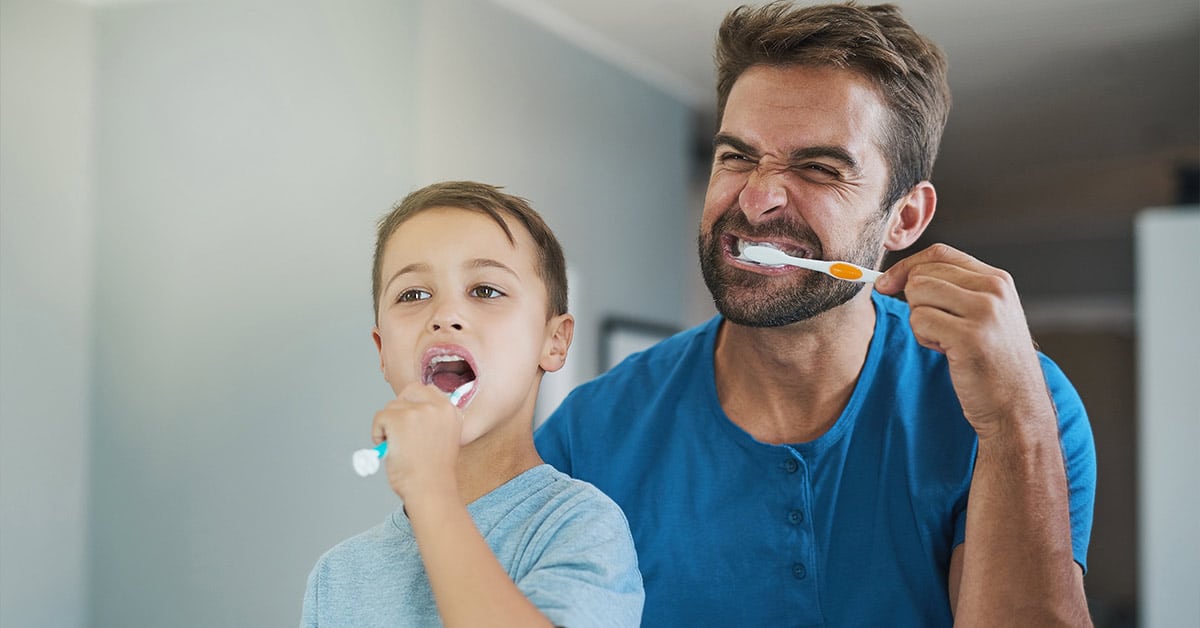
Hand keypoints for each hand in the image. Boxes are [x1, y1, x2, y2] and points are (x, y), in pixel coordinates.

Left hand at [371, 383, 461, 501]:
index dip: (414, 404)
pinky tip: (390, 449)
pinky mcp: (399, 419)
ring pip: (392, 407)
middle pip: (409, 392)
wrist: (430, 490)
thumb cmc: (434, 474)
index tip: (409, 420)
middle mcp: (438, 407)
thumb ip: (434, 422)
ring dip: (388, 426)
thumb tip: (410, 416)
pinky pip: (379, 418)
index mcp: (452, 412)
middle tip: (397, 430)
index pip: (428, 391)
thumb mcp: (444, 439)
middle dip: (399, 408)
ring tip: (398, 447)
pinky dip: (378, 434)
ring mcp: (419, 411)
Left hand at [875, 244, 1052, 439]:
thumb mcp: (983, 315)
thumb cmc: (991, 362)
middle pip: (922, 274)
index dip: (906, 266)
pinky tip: (947, 352)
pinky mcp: (969, 336)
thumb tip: (897, 277)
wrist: (1017, 406)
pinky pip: (919, 321)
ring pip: (916, 294)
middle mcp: (993, 289)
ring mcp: (984, 311)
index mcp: (997, 280)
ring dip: (920, 321)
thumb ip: (953, 290)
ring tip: (946, 340)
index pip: (939, 253)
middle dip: (914, 301)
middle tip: (937, 328)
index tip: (887, 284)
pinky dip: (923, 339)